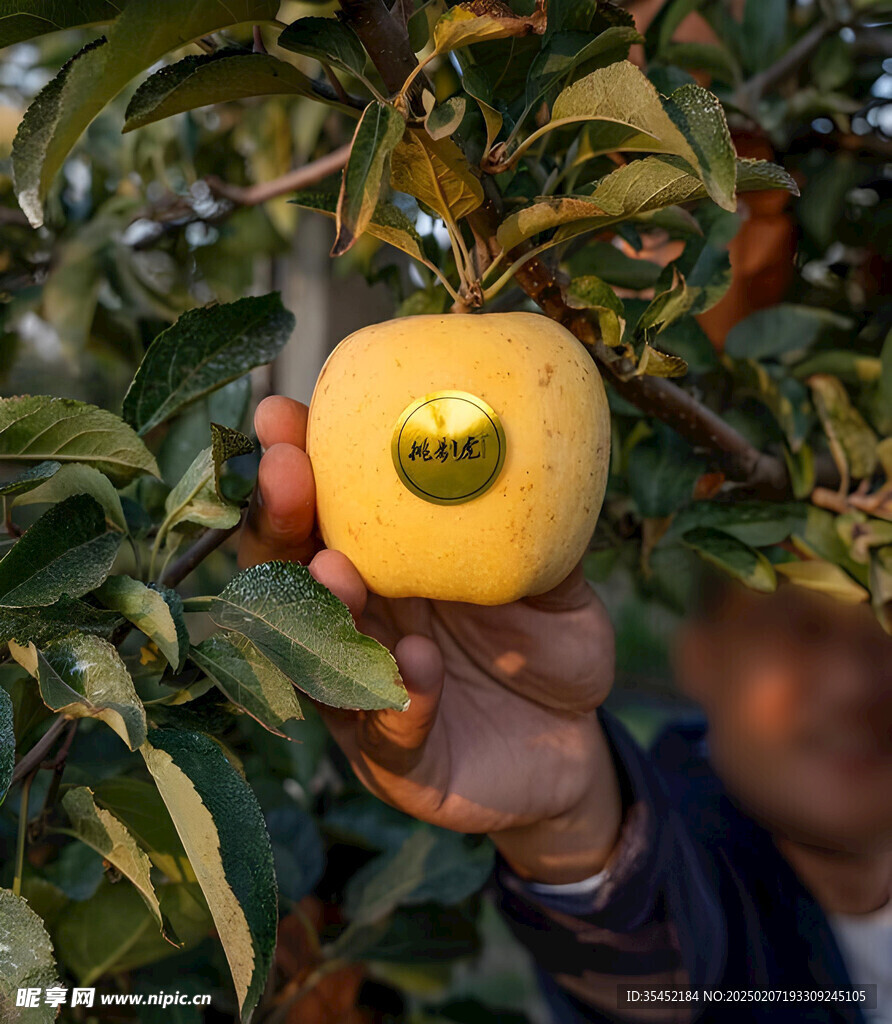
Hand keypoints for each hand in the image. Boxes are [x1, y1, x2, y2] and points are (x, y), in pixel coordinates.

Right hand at [239, 396, 621, 882]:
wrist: (569, 748)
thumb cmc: (545, 651)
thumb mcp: (550, 584)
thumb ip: (537, 531)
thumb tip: (538, 442)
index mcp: (382, 571)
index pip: (322, 513)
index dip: (294, 464)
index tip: (281, 413)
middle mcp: (356, 629)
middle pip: (288, 574)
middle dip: (278, 522)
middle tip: (284, 474)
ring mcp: (364, 699)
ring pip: (314, 656)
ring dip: (321, 610)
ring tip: (336, 569)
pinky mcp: (393, 761)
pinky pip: (387, 731)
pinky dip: (400, 695)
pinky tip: (420, 663)